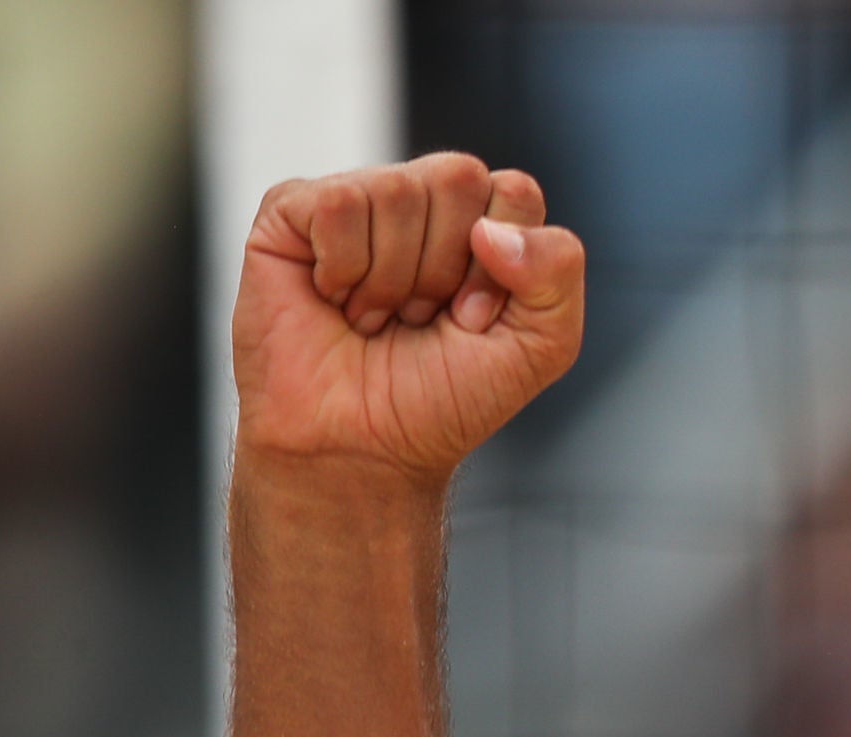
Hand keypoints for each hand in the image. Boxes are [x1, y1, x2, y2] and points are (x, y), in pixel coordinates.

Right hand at [233, 155, 585, 480]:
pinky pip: (335, 204)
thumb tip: (490, 229)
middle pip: (457, 176)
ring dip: (392, 278)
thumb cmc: (445, 398)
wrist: (363, 445)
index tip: (475, 321)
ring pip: (396, 189)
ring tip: (376, 316)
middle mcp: (422, 200)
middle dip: (446, 267)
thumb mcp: (541, 347)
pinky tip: (335, 300)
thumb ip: (558, 275)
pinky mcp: (293, 210)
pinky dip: (343, 268)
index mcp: (484, 223)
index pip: (513, 192)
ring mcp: (357, 199)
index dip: (501, 266)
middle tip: (422, 318)